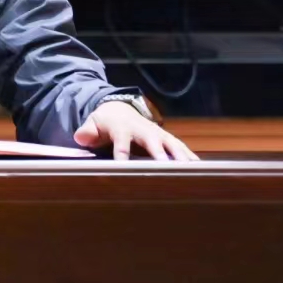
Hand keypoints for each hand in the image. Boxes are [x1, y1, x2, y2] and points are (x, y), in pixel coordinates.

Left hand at [73, 101, 198, 160]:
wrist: (120, 110)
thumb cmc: (105, 122)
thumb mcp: (93, 124)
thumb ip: (87, 132)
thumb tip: (81, 137)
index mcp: (122, 128)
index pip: (122, 142)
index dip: (123, 153)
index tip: (124, 166)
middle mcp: (144, 130)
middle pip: (153, 143)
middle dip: (160, 155)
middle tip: (168, 169)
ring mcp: (158, 134)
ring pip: (172, 145)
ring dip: (181, 158)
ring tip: (191, 173)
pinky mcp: (168, 139)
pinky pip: (181, 149)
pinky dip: (191, 159)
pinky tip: (201, 171)